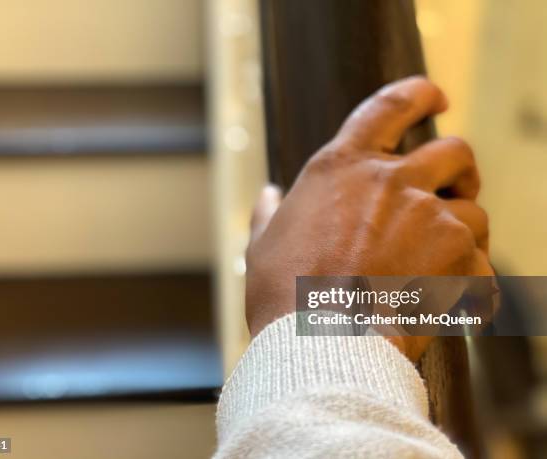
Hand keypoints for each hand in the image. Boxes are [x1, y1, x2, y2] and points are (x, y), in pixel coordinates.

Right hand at [245, 76, 492, 360]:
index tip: (435, 97)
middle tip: (454, 189)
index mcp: (342, 167)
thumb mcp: (263, 246)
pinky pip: (482, 262)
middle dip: (459, 168)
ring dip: (465, 231)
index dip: (418, 94)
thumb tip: (269, 194)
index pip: (390, 105)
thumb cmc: (286, 295)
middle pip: (454, 150)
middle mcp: (391, 180)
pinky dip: (471, 279)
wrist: (323, 342)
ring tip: (443, 260)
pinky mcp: (457, 254)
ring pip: (474, 210)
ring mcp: (428, 214)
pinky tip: (449, 297)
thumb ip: (269, 213)